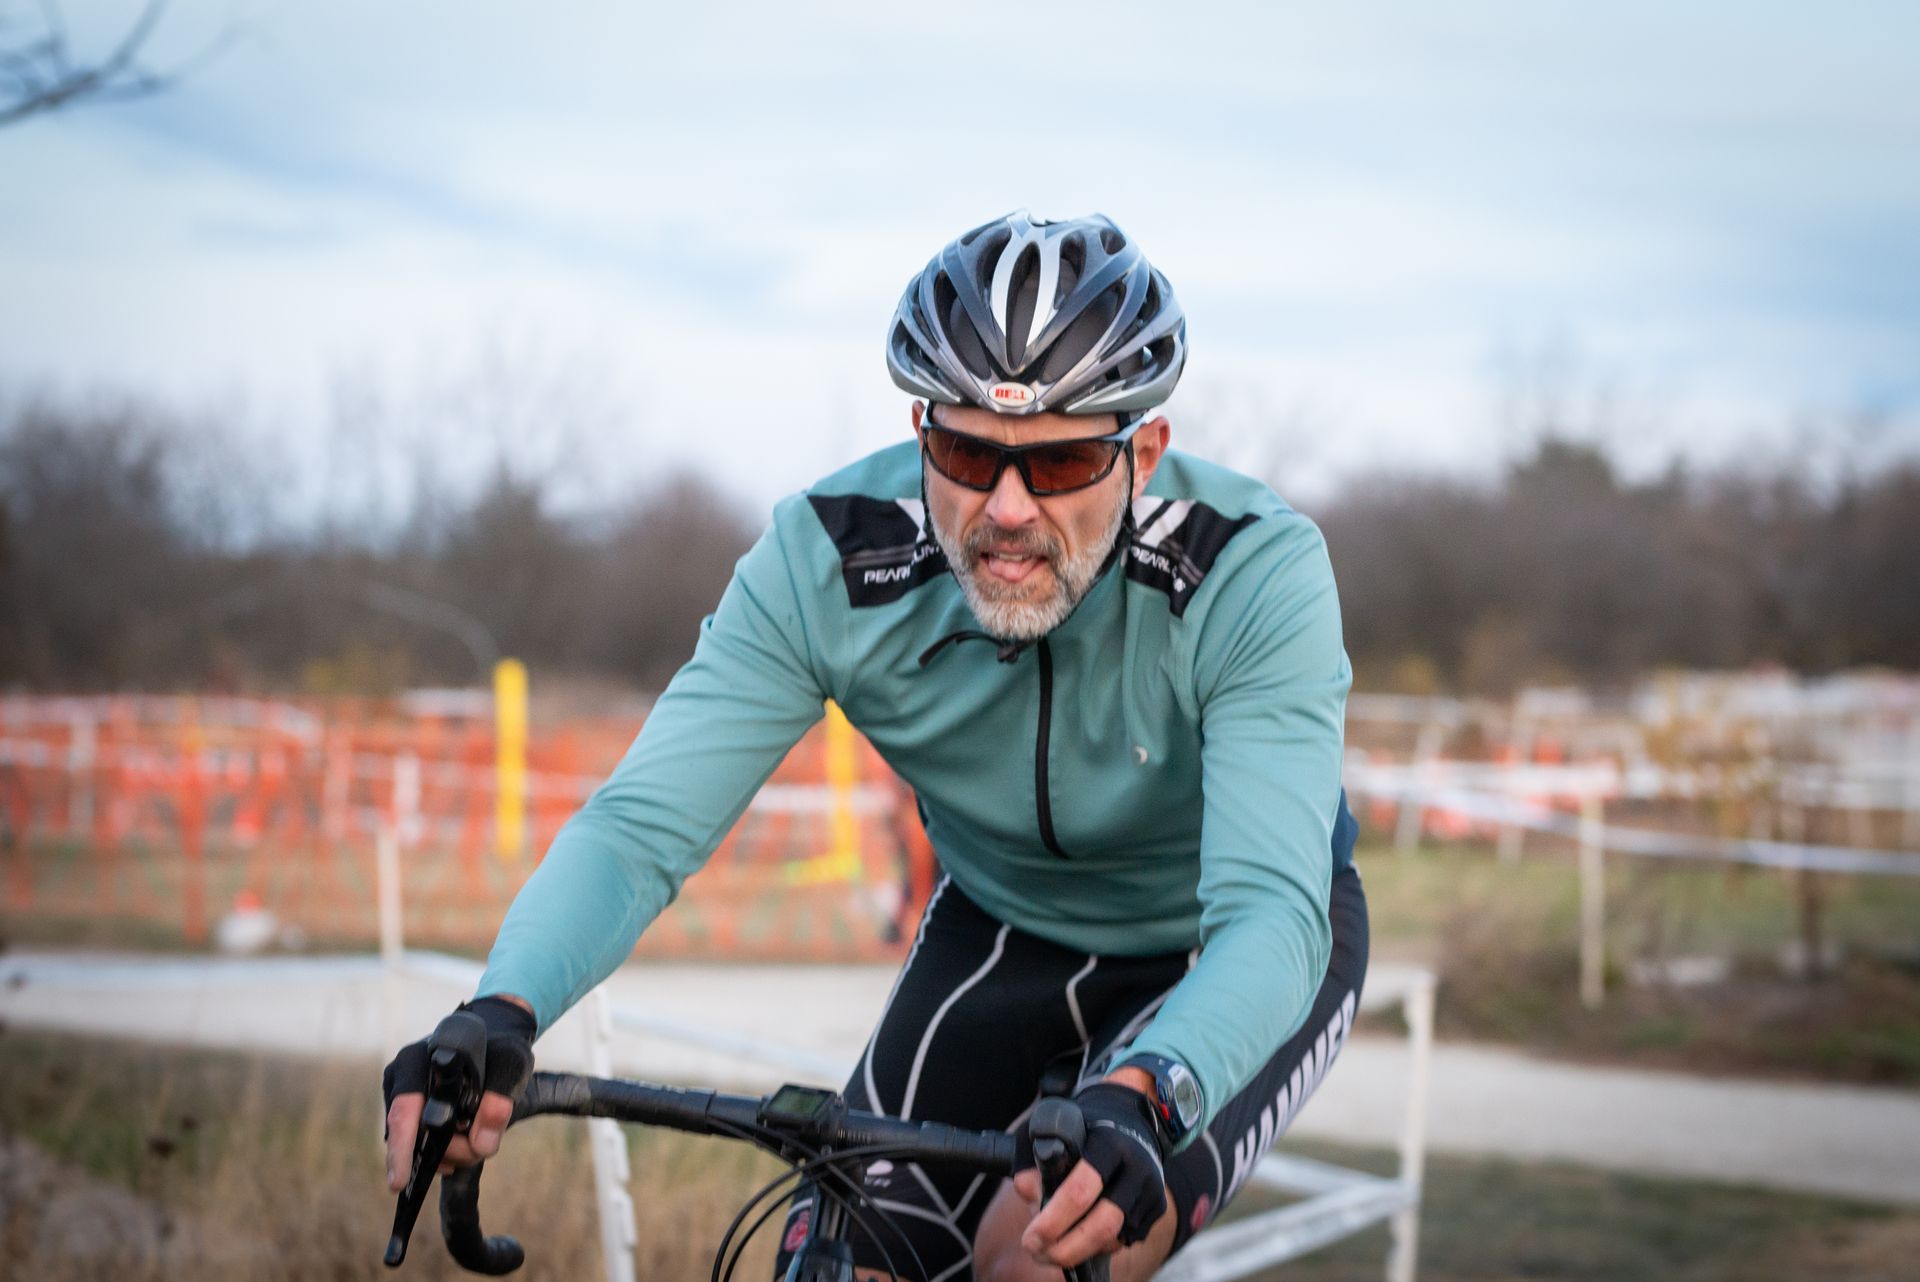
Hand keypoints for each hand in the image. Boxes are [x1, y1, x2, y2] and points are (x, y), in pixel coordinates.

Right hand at [382, 995, 535, 1191]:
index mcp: (418, 1060)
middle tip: (478, 1152)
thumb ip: (499, 1101)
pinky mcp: (409, 1114)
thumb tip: (481, 1146)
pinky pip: (420, 1144)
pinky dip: (444, 1152)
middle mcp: (400, 1078)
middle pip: (413, 1136)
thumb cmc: (499, 1051)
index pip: (404, 1110)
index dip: (401, 1149)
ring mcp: (401, 1098)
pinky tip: (463, 1148)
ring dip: (450, 1153)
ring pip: (418, 1145)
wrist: (492, 1044)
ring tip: (478, 1140)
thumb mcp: (511, 1066)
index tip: (399, 1183)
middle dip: (448, 1152)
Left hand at [1017, 1080, 1168, 1267]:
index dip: (1053, 1220)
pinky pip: (1125, 1240)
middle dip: (1067, 1249)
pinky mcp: (1157, 1207)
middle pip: (1104, 1224)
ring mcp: (1151, 1190)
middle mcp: (1137, 1167)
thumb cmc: (1080, 1127)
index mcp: (1108, 1144)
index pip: (1081, 1190)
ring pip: (1114, 1238)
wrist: (1127, 1118)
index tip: (1030, 1238)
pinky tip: (1079, 1236)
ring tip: (1051, 1250)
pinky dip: (1098, 1245)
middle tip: (1038, 1254)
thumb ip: (1032, 1161)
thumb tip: (1035, 1199)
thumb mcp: (1049, 1130)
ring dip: (1079, 1252)